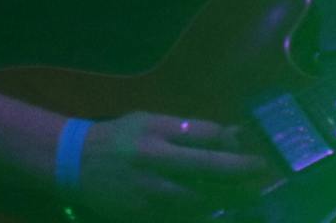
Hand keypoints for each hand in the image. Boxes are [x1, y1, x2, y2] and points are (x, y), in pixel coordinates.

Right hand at [69, 110, 278, 221]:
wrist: (73, 162)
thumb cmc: (117, 138)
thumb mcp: (147, 122)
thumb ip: (186, 131)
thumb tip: (230, 136)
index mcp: (155, 131)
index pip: (205, 134)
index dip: (234, 143)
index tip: (253, 152)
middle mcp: (155, 158)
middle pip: (210, 167)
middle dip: (242, 172)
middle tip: (262, 174)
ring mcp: (150, 189)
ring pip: (202, 199)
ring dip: (228, 199)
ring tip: (248, 199)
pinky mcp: (145, 213)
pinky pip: (183, 216)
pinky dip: (202, 214)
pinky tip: (214, 212)